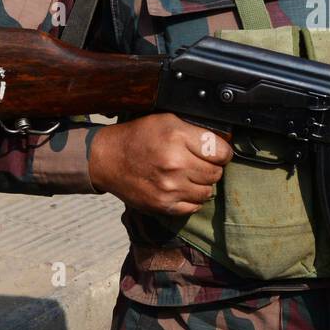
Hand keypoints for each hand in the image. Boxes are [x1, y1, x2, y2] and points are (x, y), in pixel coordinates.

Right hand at [89, 113, 233, 215]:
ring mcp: (169, 187)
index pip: (221, 152)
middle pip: (216, 173)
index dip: (222, 153)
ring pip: (207, 192)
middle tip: (200, 164)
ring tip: (190, 176)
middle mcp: (175, 163)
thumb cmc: (138, 137)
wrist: (107, 159)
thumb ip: (195, 132)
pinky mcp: (162, 204)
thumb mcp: (167, 121)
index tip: (217, 153)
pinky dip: (191, 199)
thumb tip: (222, 144)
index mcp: (177, 138)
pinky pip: (193, 207)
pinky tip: (182, 188)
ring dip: (202, 185)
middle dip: (212, 168)